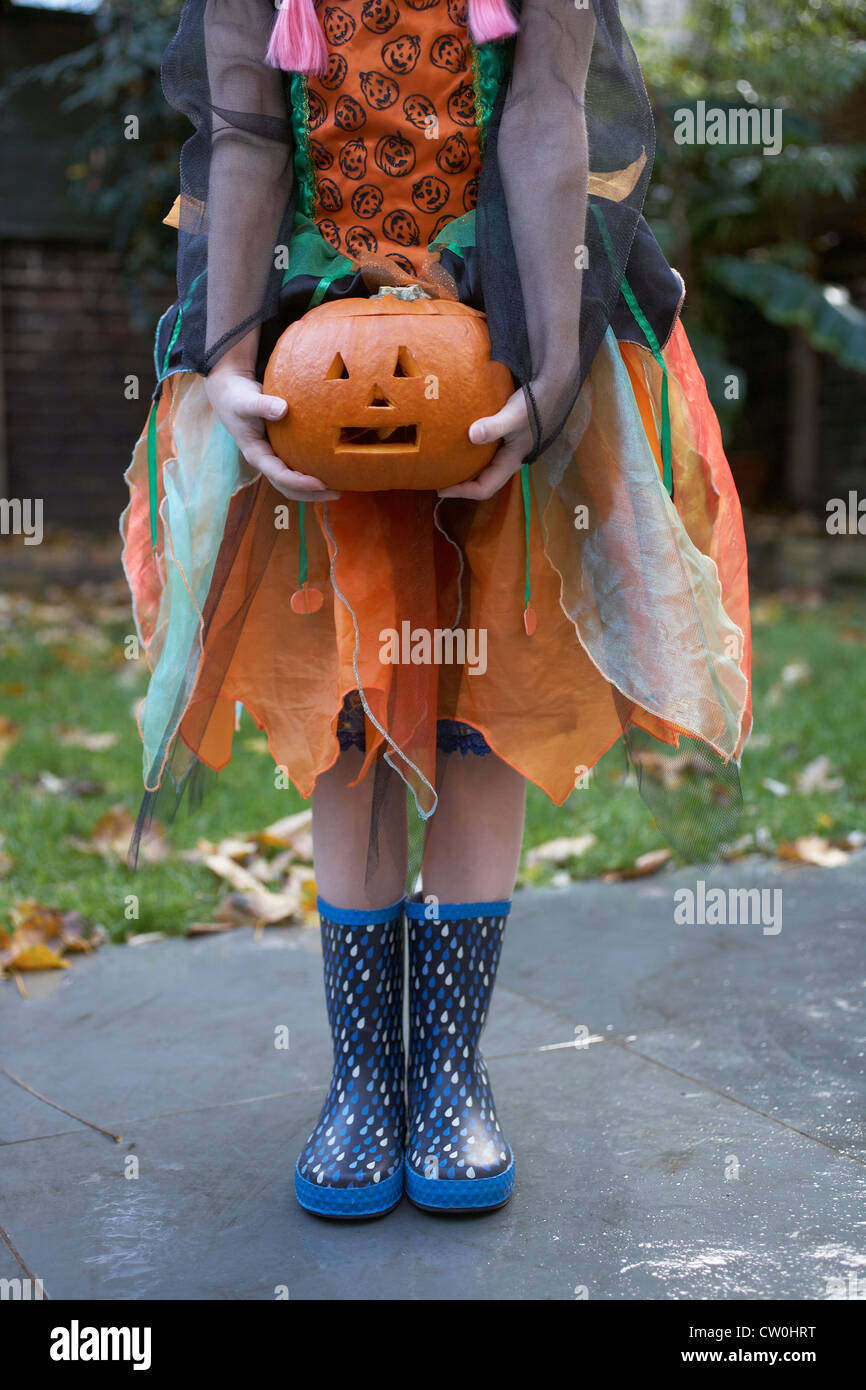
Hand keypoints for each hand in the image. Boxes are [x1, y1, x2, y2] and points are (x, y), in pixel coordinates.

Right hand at [204, 367, 340, 502]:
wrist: (230, 393)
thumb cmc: (237, 397)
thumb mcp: (246, 401)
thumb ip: (262, 405)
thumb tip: (283, 409)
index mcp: (256, 455)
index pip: (279, 476)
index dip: (300, 483)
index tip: (321, 483)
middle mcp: (265, 461)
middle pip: (288, 487)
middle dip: (311, 494)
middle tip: (337, 493)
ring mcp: (272, 457)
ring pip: (293, 482)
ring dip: (314, 489)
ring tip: (339, 488)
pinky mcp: (280, 450)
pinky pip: (297, 467)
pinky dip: (313, 471)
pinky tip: (332, 467)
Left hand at [437, 387, 531, 500]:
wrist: (551, 389)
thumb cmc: (535, 404)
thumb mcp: (514, 415)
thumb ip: (495, 426)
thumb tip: (472, 435)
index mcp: (510, 462)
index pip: (484, 489)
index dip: (462, 493)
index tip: (440, 490)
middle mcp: (507, 459)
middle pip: (481, 481)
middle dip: (460, 483)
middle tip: (437, 478)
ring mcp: (506, 448)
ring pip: (482, 466)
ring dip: (464, 468)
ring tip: (444, 462)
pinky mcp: (503, 436)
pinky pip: (483, 450)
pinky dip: (469, 451)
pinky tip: (457, 441)